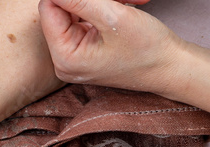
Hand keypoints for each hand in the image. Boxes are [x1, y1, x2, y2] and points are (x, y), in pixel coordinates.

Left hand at [38, 0, 182, 92]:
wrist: (169, 67)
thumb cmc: (147, 49)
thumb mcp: (114, 18)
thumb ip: (80, 1)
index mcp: (64, 57)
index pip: (49, 10)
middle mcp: (63, 59)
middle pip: (63, 10)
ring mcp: (74, 54)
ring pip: (78, 11)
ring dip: (103, 0)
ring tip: (130, 1)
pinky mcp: (86, 48)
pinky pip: (88, 18)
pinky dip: (106, 7)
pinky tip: (128, 4)